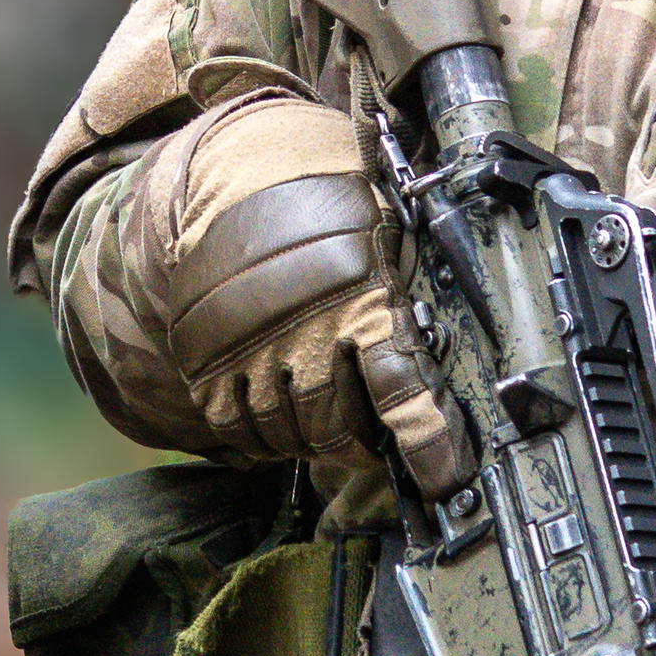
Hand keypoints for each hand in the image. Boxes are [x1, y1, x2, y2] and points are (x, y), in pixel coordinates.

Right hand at [135, 94, 466, 486]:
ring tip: (321, 427)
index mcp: (365, 300)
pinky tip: (275, 420)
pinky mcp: (210, 361)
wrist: (242, 177)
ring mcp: (254, 350)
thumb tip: (445, 357)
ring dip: (308, 440)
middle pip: (337, 427)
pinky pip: (237, 426)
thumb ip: (407, 302)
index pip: (403, 390)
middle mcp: (308, 333)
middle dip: (358, 447)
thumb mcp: (388, 241)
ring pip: (287, 431)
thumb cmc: (329, 207)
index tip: (445, 478)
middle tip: (368, 445)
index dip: (427, 443)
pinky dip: (260, 435)